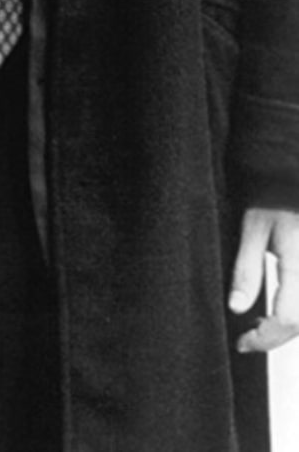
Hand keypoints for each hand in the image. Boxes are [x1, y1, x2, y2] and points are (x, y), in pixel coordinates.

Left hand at [229, 206, 298, 351]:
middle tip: (245, 340)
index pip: (287, 318)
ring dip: (284, 329)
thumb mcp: (253, 229)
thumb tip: (237, 308)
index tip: (241, 341)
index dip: (264, 338)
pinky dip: (292, 316)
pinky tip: (274, 314)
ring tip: (257, 328)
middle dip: (272, 338)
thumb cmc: (273, 202)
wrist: (292, 188)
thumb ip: (247, 269)